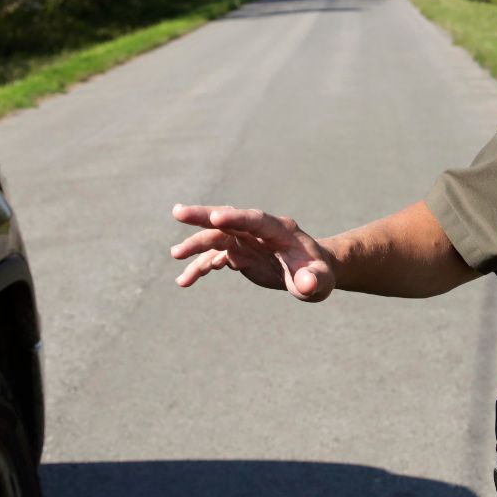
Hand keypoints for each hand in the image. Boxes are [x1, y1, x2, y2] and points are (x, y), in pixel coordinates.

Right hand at [169, 204, 336, 300]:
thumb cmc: (319, 274)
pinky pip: (214, 258)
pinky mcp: (239, 254)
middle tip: (178, 212)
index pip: (255, 219)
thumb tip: (306, 284)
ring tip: (175, 256)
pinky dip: (199, 268)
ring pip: (215, 238)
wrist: (312, 273)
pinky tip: (185, 280)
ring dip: (195, 245)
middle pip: (227, 220)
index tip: (215, 217)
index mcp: (280, 229)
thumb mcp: (320, 281)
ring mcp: (246, 241)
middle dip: (203, 216)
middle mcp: (258, 230)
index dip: (235, 217)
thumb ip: (313, 281)